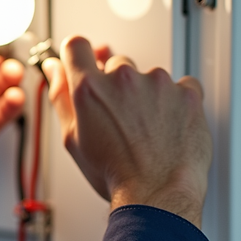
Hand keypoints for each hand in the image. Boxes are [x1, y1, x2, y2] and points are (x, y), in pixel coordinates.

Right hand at [42, 36, 211, 226]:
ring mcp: (158, 83)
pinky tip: (169, 124)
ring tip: (147, 129)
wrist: (157, 195)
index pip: (76, 46)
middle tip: (121, 117)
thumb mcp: (72, 138)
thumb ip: (60, 96)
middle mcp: (123, 79)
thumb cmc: (115, 174)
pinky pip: (182, 85)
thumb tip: (54, 70)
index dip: (78, 55)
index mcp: (90, 88)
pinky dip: (177, 101)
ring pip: (149, 76)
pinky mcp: (187, 94)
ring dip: (148, 95)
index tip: (84, 64)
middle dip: (116, 85)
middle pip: (115, 63)